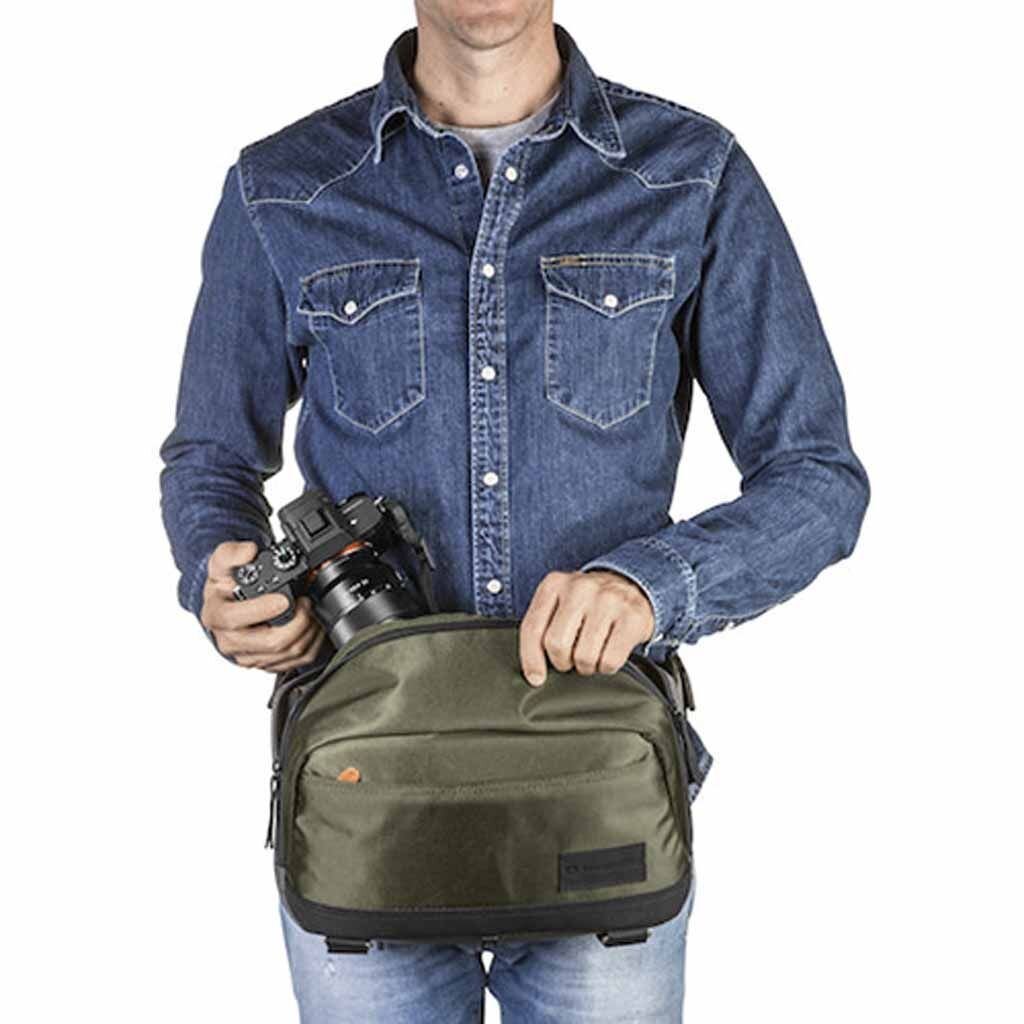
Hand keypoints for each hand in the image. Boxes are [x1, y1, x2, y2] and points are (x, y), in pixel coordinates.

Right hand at [199, 541, 326, 672]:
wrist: (229, 602)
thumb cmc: (226, 584)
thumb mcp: (221, 562)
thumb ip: (232, 552)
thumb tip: (248, 551)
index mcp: (215, 616)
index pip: (235, 619)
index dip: (263, 610)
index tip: (285, 599)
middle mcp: (229, 641)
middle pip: (271, 642)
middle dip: (297, 622)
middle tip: (306, 603)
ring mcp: (248, 656)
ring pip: (287, 654)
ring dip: (307, 632)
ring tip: (311, 612)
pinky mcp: (265, 663)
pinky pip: (295, 662)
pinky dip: (310, 645)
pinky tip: (312, 627)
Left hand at [518, 569, 655, 686]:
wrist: (631, 587)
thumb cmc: (588, 604)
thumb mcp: (559, 605)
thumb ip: (541, 629)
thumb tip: (534, 674)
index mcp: (554, 584)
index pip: (532, 628)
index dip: (531, 659)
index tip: (536, 677)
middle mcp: (580, 588)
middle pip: (557, 644)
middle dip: (563, 661)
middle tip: (572, 657)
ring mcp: (608, 600)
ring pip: (584, 657)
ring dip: (586, 666)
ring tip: (592, 654)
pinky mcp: (632, 617)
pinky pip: (610, 660)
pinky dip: (607, 667)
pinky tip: (608, 654)